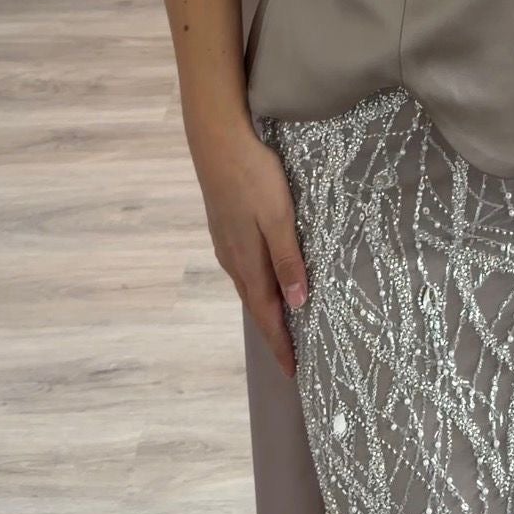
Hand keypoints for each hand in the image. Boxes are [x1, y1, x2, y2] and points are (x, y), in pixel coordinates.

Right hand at [188, 118, 307, 379]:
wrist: (217, 141)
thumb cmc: (253, 177)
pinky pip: (244, 268)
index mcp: (248, 263)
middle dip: (274, 332)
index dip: (281, 344)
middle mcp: (233, 260)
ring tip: (283, 324)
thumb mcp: (278, 218)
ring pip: (249, 286)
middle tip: (292, 355)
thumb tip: (297, 304)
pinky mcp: (225, 226)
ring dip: (265, 308)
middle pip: (257, 305)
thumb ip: (287, 259)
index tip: (294, 372)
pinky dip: (258, 285)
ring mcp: (226, 243)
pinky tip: (265, 278)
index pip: (268, 315)